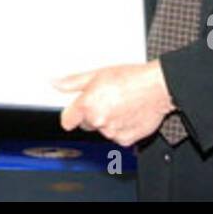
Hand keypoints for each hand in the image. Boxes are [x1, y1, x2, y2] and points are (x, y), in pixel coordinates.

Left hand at [54, 61, 176, 146]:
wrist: (157, 87)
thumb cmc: (131, 78)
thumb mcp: (98, 74)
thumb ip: (73, 82)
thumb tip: (55, 83)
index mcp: (87, 105)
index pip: (67, 120)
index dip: (71, 115)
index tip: (75, 111)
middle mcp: (98, 121)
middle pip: (86, 124)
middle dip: (92, 115)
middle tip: (106, 100)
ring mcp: (112, 132)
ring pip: (103, 130)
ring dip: (108, 121)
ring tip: (121, 105)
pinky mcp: (126, 139)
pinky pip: (118, 136)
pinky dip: (122, 128)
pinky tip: (128, 114)